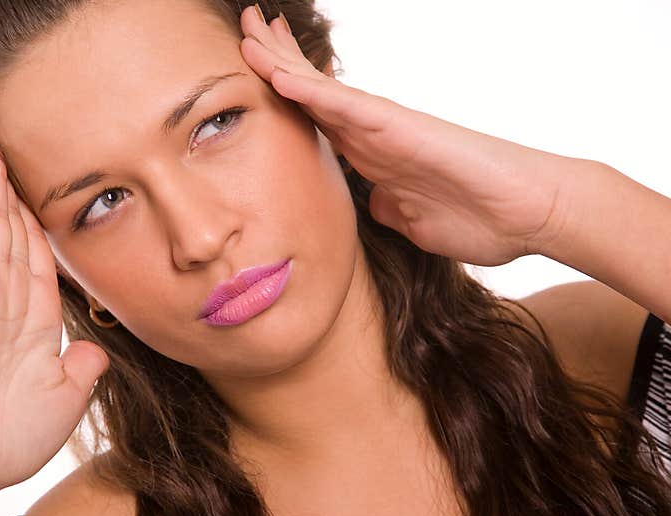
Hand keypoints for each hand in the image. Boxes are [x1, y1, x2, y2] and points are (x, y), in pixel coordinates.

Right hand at [0, 141, 108, 497]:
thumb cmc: (9, 440)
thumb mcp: (65, 398)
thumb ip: (82, 367)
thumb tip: (96, 349)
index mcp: (35, 324)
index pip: (40, 261)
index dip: (40, 226)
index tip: (42, 195)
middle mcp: (9, 303)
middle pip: (13, 236)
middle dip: (12, 196)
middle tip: (7, 152)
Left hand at [238, 5, 578, 265]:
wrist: (531, 214)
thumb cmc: (481, 218)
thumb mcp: (414, 221)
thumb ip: (389, 206)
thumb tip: (371, 200)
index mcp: (373, 156)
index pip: (318, 120)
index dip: (285, 98)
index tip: (257, 78)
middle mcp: (375, 134)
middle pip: (314, 93)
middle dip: (277, 62)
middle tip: (245, 31)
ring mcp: (386, 128)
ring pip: (321, 90)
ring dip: (282, 62)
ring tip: (249, 32)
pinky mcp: (401, 128)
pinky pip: (346, 106)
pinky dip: (310, 90)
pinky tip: (277, 73)